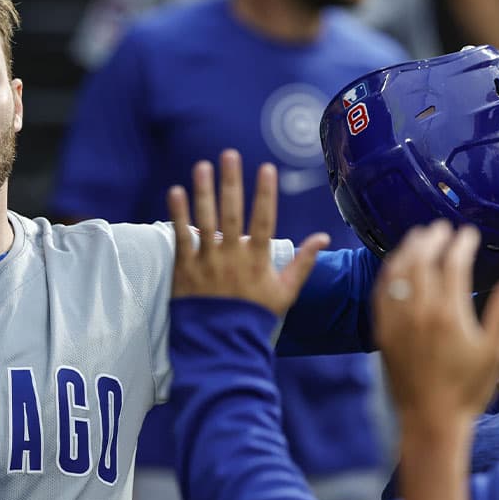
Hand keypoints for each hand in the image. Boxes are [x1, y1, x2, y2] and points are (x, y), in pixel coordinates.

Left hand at [168, 149, 328, 315]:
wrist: (222, 344)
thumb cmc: (255, 316)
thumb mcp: (285, 292)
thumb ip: (303, 263)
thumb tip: (323, 237)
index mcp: (257, 260)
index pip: (264, 220)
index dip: (265, 193)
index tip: (266, 168)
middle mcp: (232, 257)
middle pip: (232, 213)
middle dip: (231, 182)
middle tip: (229, 154)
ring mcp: (207, 262)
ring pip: (205, 220)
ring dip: (203, 191)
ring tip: (202, 165)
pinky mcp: (185, 269)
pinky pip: (181, 237)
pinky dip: (178, 215)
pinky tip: (175, 192)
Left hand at [374, 221, 498, 428]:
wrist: (429, 419)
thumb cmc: (467, 390)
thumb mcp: (493, 353)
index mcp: (449, 315)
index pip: (452, 265)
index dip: (460, 244)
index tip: (468, 233)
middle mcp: (418, 313)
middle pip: (420, 262)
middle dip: (431, 239)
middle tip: (440, 228)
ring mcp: (396, 321)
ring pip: (396, 273)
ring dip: (406, 250)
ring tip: (418, 238)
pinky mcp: (381, 332)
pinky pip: (380, 293)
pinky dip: (388, 273)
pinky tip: (395, 266)